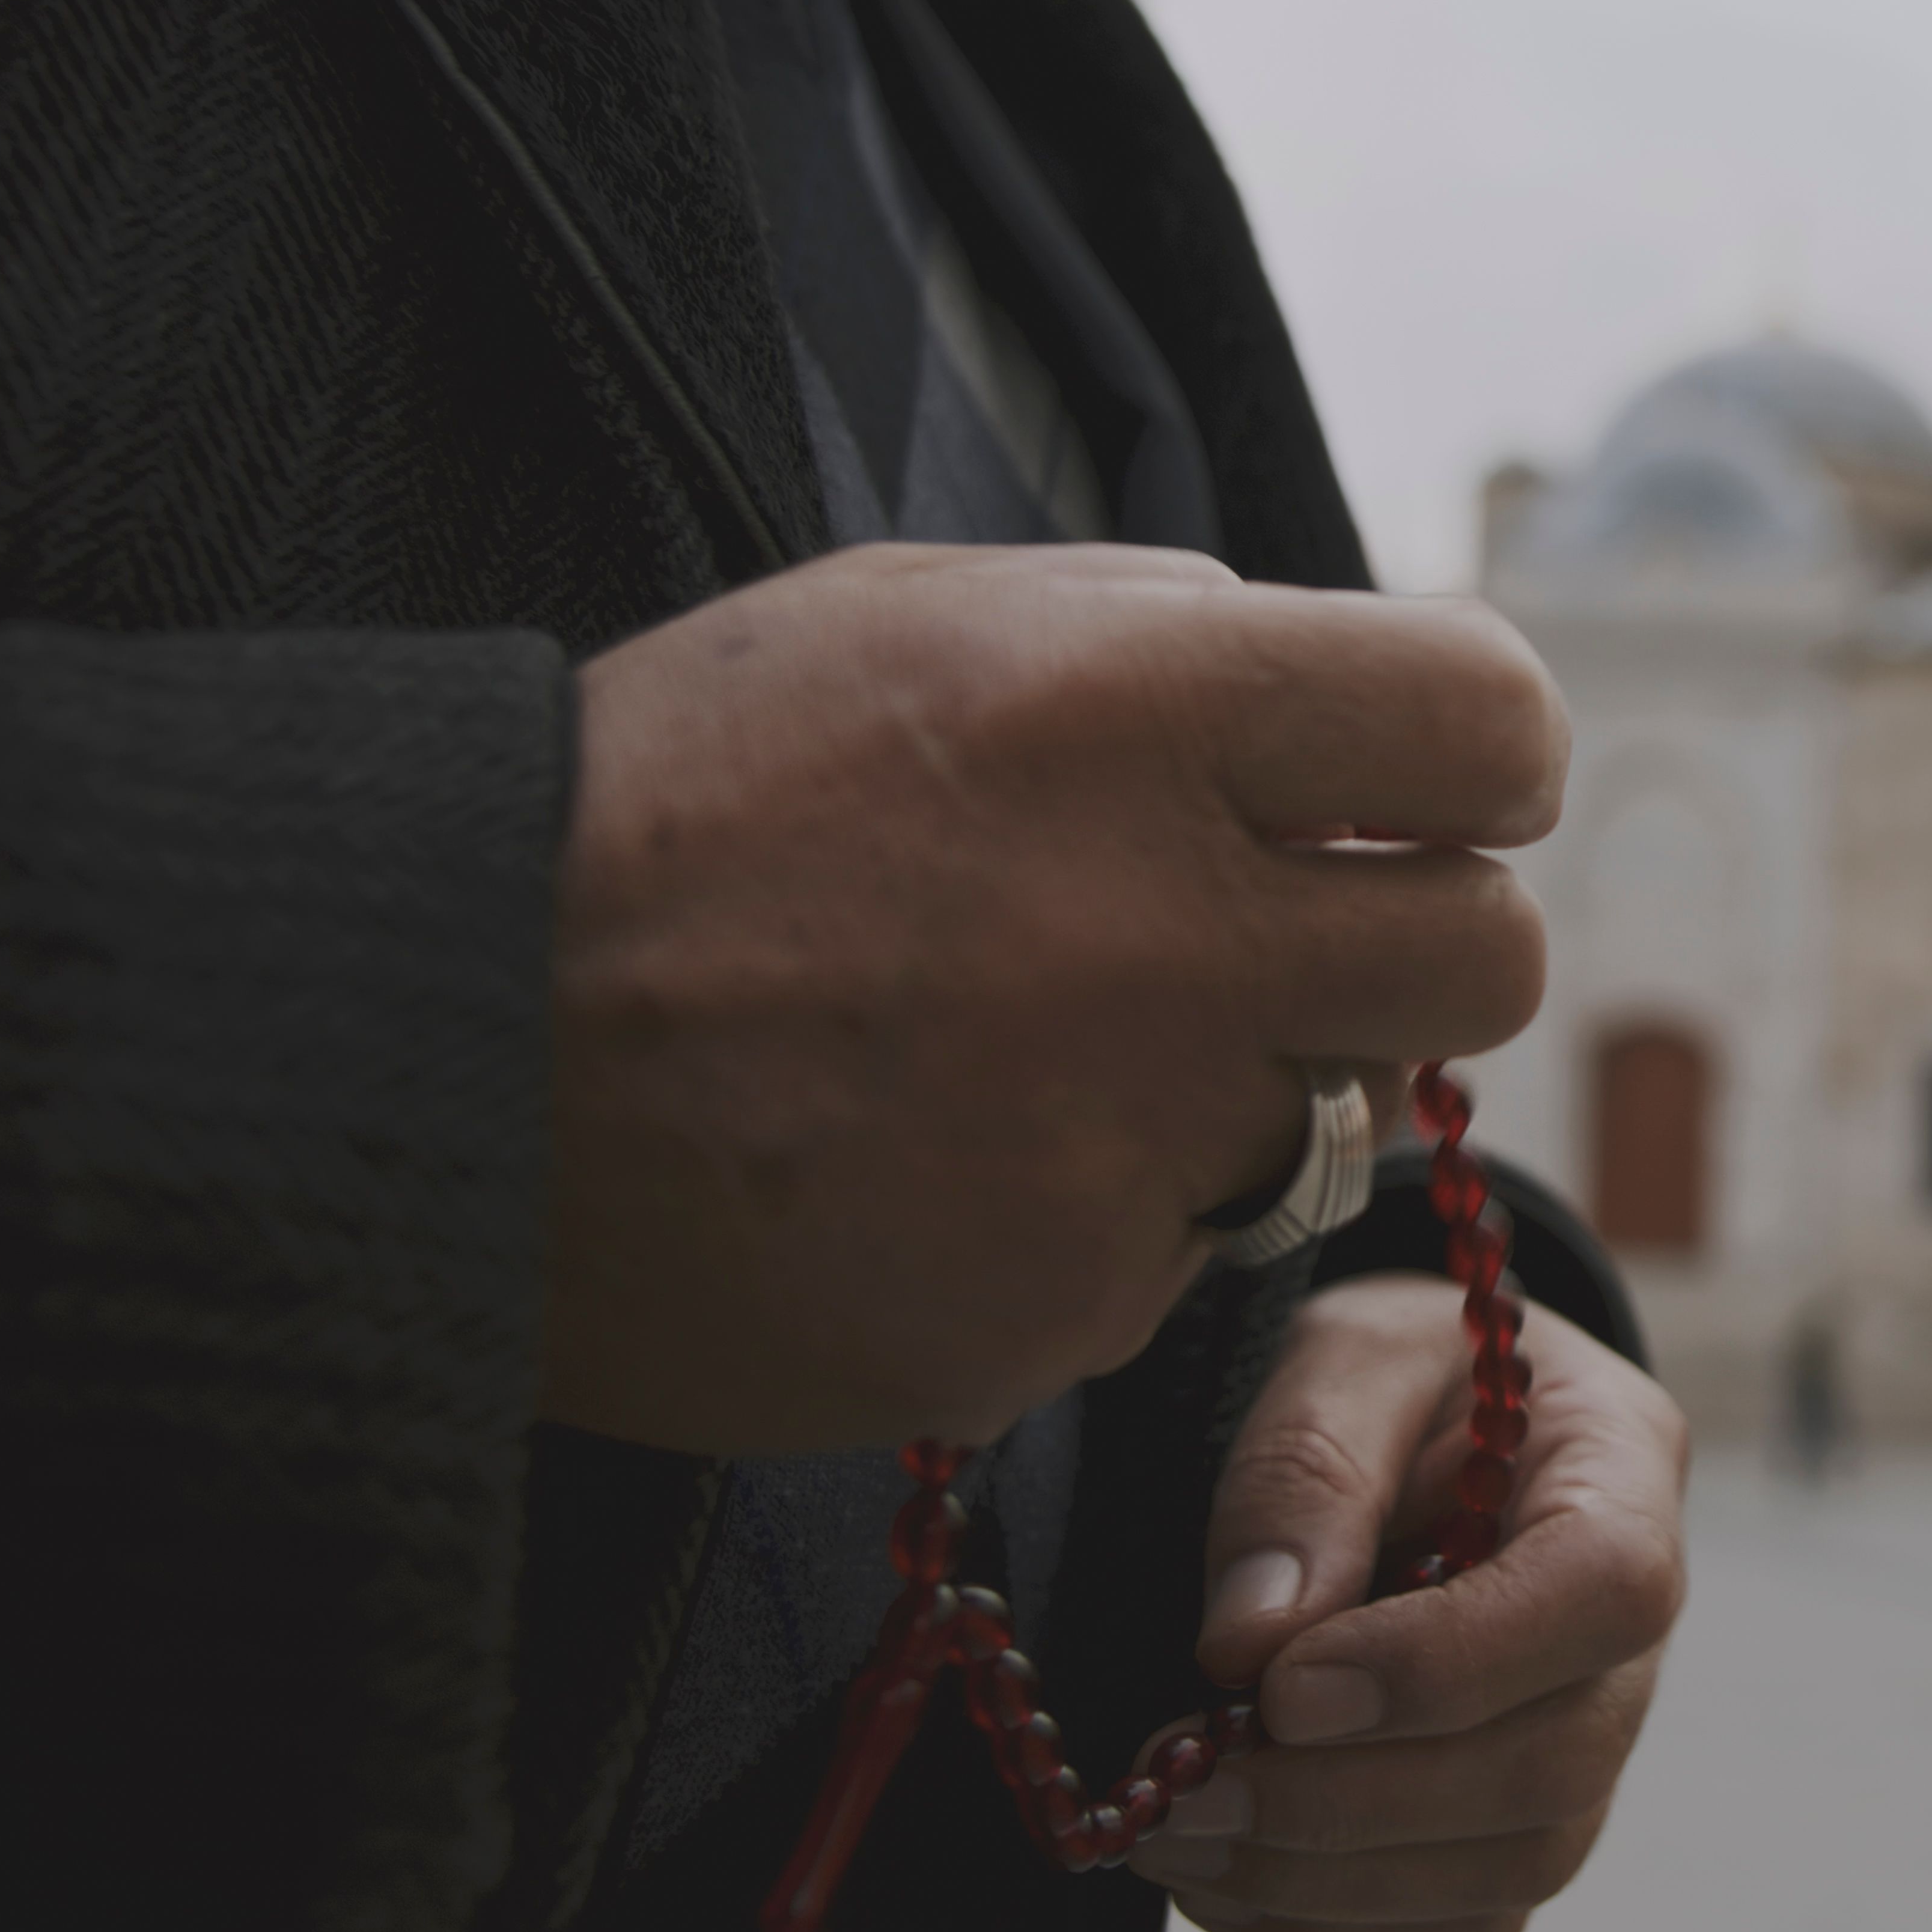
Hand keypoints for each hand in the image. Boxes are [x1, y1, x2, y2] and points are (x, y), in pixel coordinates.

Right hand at [540, 545, 1564, 1453]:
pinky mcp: (1056, 1310)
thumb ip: (1164, 639)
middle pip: (1490, 956)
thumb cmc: (677, 807)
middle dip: (1412, 945)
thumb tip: (1355, 709)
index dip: (1476, 765)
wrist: (438, 1050)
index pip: (1494, 720)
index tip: (1422, 793)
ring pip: (1320, 1122)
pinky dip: (1082, 1223)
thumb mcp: (914, 621)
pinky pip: (1169, 1263)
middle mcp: (1159, 923)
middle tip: (1285, 940)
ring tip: (1015, 1051)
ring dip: (1220, 1090)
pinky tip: (926, 1167)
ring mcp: (1116, 1139)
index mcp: (1135, 704)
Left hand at [1132, 1274, 1690, 1931]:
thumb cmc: (1394, 1378)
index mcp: (1623, 1471)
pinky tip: (1224, 1879)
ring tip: (1180, 1833)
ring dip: (1330, 1879)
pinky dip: (1334, 1928)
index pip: (1599, 1589)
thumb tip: (1251, 1646)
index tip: (1286, 1689)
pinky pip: (1464, 1929)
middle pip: (1555, 1762)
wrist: (1415, 1428)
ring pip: (1513, 1867)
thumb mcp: (1343, 1356)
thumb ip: (1304, 1472)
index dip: (1452, 1662)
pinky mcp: (1527, 1826)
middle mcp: (1633, 1630)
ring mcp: (1593, 1741)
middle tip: (1193, 1786)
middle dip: (1357, 1799)